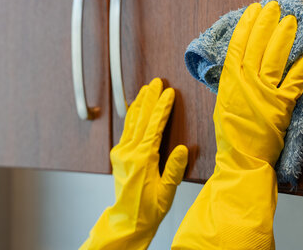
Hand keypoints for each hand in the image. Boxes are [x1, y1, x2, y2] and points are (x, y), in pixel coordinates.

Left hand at [80, 78, 187, 249]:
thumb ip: (175, 169)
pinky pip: (126, 130)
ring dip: (140, 103)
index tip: (169, 93)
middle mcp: (129, 152)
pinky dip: (131, 116)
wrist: (129, 220)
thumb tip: (184, 149)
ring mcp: (121, 152)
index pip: (154, 126)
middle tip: (156, 82)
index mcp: (143, 159)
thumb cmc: (149, 208)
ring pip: (131, 121)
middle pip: (141, 118)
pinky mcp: (118, 155)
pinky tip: (134, 108)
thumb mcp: (167, 191)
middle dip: (150, 98)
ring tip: (146, 89)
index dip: (163, 107)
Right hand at [173, 1, 302, 248]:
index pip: (238, 45)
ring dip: (284, 37)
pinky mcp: (282, 106)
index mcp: (230, 81)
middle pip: (257, 46)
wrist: (241, 159)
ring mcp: (265, 94)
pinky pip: (296, 80)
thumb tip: (241, 61)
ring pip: (275, 58)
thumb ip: (233, 80)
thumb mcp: (224, 101)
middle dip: (266, 23)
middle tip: (275, 6)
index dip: (247, 26)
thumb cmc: (231, 133)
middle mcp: (246, 83)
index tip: (254, 10)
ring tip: (291, 21)